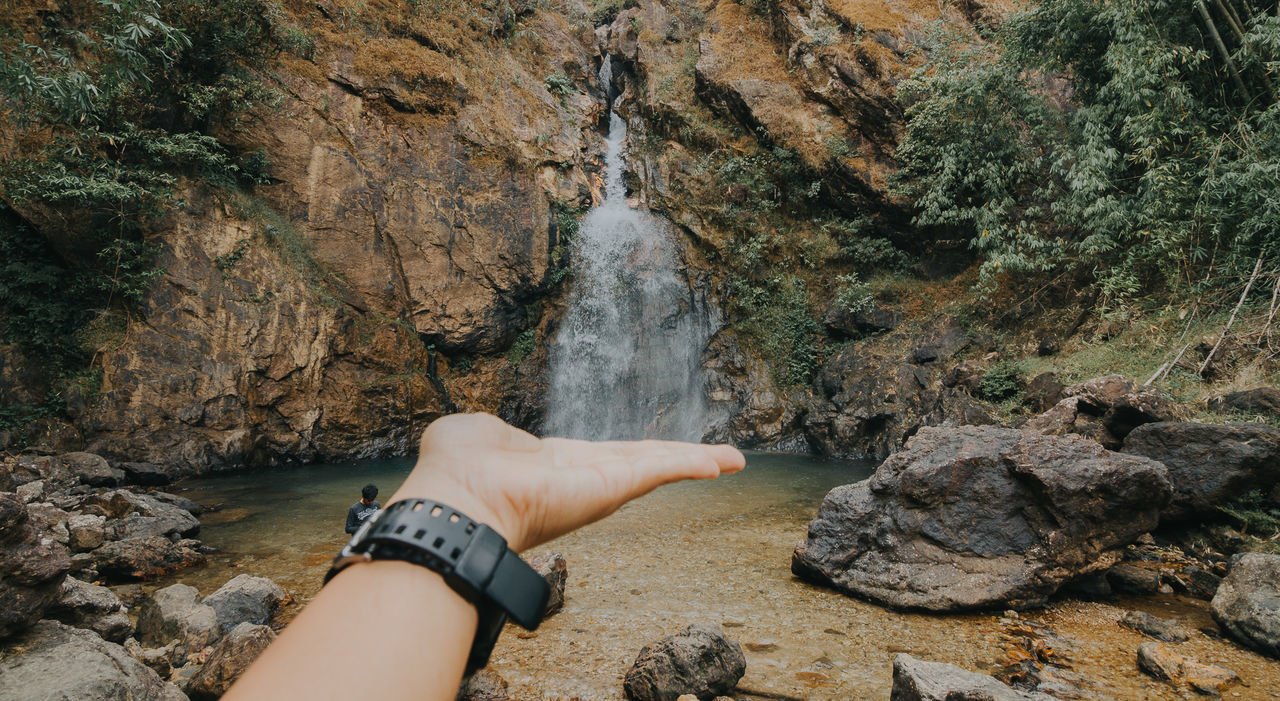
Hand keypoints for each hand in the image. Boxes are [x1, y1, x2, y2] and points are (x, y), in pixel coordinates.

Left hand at [389, 413, 744, 551]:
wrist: (454, 500)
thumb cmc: (454, 471)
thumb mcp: (476, 434)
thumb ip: (492, 434)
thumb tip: (491, 436)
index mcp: (552, 466)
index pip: (604, 458)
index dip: (635, 454)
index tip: (659, 453)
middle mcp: (581, 480)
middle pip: (641, 465)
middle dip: (681, 461)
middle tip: (718, 460)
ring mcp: (596, 486)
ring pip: (655, 468)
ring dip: (696, 462)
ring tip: (733, 460)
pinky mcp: (608, 488)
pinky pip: (656, 471)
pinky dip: (690, 464)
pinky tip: (722, 461)